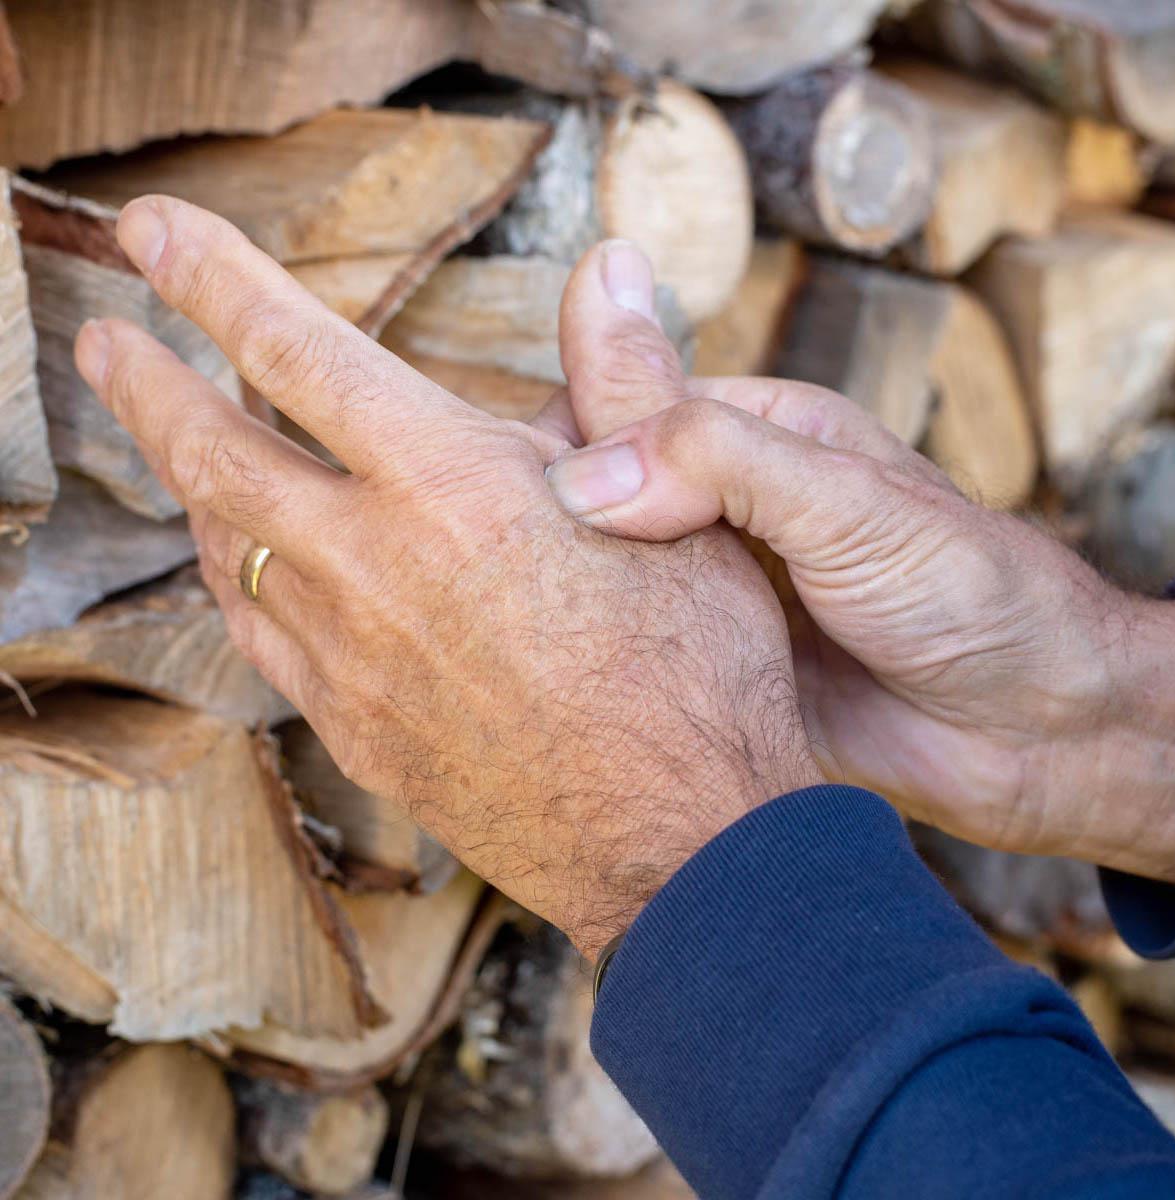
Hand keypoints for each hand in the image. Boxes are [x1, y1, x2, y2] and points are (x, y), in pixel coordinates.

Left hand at [74, 201, 820, 957]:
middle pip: (216, 456)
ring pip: (225, 553)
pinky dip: (234, 582)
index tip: (152, 231)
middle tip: (105, 340)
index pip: (299, 353)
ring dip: (187, 484)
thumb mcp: (685, 506)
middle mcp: (377, 569)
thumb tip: (607, 271)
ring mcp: (354, 663)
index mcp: (453, 490)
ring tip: (171, 442)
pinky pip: (262, 641)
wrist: (682, 845)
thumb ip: (618, 381)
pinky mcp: (360, 733)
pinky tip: (242, 566)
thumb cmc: (699, 675)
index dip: (214, 278)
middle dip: (146, 384)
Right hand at [545, 258, 1174, 884]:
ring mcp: (708, 592)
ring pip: (600, 578)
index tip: (497, 481)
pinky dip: (587, 661)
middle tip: (484, 563)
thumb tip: (583, 475)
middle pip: (596, 494)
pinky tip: (544, 679)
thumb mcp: (847, 503)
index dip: (559, 435)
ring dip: (557, 594)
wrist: (1030, 734)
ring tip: (493, 623)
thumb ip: (721, 465)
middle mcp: (719, 509)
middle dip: (542, 521)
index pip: (619, 407)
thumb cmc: (968, 592)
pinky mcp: (707, 668)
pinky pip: (627, 655)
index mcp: (752, 436)